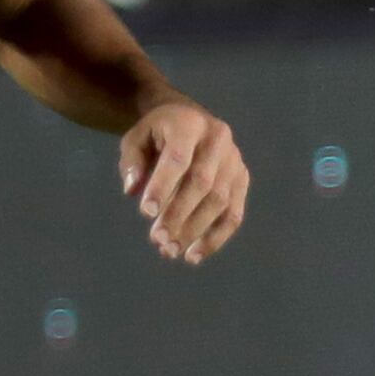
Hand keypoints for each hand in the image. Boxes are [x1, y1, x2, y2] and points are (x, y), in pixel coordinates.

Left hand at [121, 97, 245, 262]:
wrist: (188, 120)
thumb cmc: (157, 135)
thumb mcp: (136, 139)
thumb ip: (131, 162)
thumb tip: (133, 190)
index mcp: (189, 123)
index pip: (178, 158)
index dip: (163, 186)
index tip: (146, 214)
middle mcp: (219, 139)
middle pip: (202, 183)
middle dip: (179, 215)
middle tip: (159, 240)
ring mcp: (234, 160)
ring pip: (220, 202)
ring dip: (195, 231)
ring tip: (170, 251)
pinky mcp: (242, 179)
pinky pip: (234, 214)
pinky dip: (215, 239)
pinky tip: (194, 256)